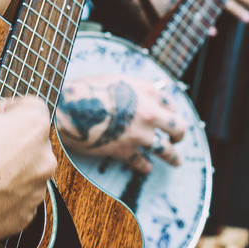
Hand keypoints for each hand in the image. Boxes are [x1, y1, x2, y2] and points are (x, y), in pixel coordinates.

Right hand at [0, 94, 55, 244]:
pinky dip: (3, 196)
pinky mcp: (26, 215)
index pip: (30, 106)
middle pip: (31, 142)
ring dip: (8, 170)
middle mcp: (44, 157)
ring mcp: (37, 189)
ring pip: (26, 173)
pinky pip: (17, 199)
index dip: (6, 109)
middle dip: (10, 142)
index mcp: (33, 126)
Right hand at [56, 75, 186, 173]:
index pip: (169, 103)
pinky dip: (145, 167)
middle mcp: (150, 113)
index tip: (168, 116)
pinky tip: (146, 168)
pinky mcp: (126, 151)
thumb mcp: (114, 79)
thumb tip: (139, 93)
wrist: (69, 108)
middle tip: (177, 139)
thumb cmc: (86, 90)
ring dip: (173, 157)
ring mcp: (140, 134)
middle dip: (179, 135)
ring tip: (176, 161)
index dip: (170, 111)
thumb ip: (132, 87)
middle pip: (177, 127)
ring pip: (166, 150)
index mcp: (147, 92)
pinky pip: (142, 163)